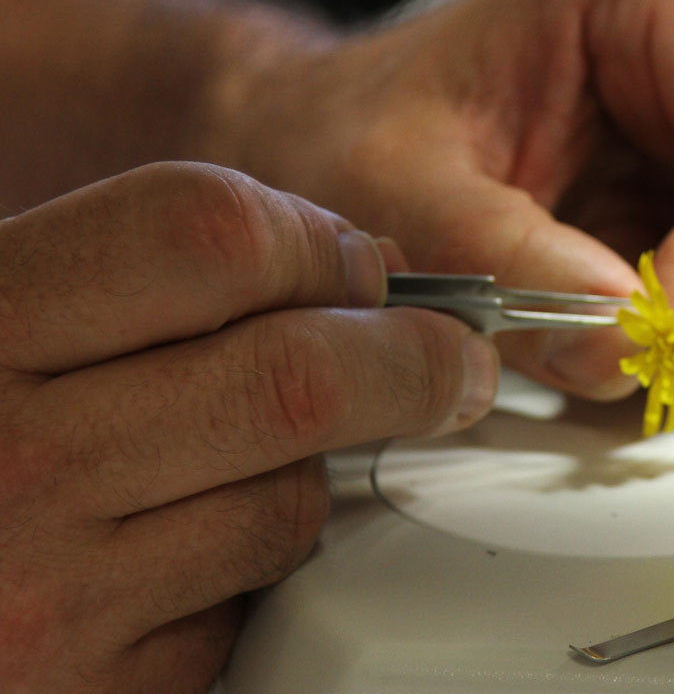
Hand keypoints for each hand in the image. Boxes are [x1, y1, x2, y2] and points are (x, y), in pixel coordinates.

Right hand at [0, 163, 496, 692]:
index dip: (316, 239)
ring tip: (253, 465)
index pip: (206, 231)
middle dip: (412, 359)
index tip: (364, 266)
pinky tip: (186, 559)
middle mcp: (2, 463)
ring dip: (313, 478)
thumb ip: (140, 277)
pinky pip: (244, 619)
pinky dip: (249, 581)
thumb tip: (361, 266)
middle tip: (451, 359)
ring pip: (288, 506)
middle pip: (294, 375)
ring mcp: (41, 600)